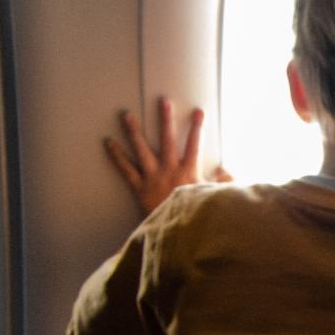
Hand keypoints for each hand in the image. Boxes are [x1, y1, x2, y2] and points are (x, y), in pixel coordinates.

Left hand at [104, 97, 231, 215]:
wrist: (178, 232)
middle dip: (166, 119)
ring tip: (127, 114)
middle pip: (167, 139)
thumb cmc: (198, 215)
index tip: (198, 111)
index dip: (197, 127)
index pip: (194, 144)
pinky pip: (126, 169)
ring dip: (134, 131)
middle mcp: (170, 169)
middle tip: (163, 101)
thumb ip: (225, 183)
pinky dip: (117, 156)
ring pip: (142, 149)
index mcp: (189, 171)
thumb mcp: (217, 199)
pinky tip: (109, 142)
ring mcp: (153, 177)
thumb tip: (225, 169)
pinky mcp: (139, 187)